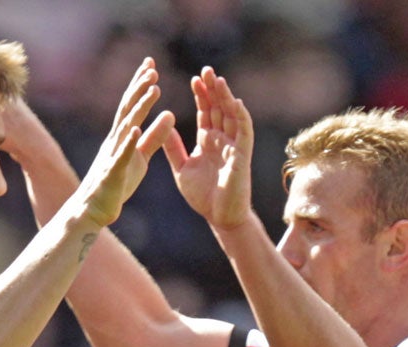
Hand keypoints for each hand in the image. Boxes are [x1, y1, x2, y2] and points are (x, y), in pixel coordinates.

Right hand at [73, 58, 175, 227]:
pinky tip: (135, 130)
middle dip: (140, 88)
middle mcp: (115, 141)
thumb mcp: (141, 157)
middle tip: (152, 68)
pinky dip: (128, 142)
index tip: (151, 64)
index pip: (132, 106)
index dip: (141, 85)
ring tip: (153, 90)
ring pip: (126, 127)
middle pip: (128, 109)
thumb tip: (171, 114)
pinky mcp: (113, 173)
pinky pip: (122, 156)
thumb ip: (155, 137)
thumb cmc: (116, 183)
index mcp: (123, 136)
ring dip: (139, 108)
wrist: (93, 210)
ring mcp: (112, 155)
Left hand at [163, 67, 253, 230]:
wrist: (218, 217)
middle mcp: (221, 139)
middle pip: (218, 108)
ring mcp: (233, 145)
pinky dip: (241, 117)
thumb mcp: (182, 169)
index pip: (205, 112)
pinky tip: (235, 102)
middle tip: (206, 70)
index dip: (201, 95)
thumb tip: (163, 128)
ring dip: (226, 97)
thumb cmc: (203, 196)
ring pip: (231, 115)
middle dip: (213, 89)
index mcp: (207, 140)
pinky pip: (244, 132)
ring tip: (218, 79)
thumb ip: (174, 148)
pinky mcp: (242, 155)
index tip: (193, 79)